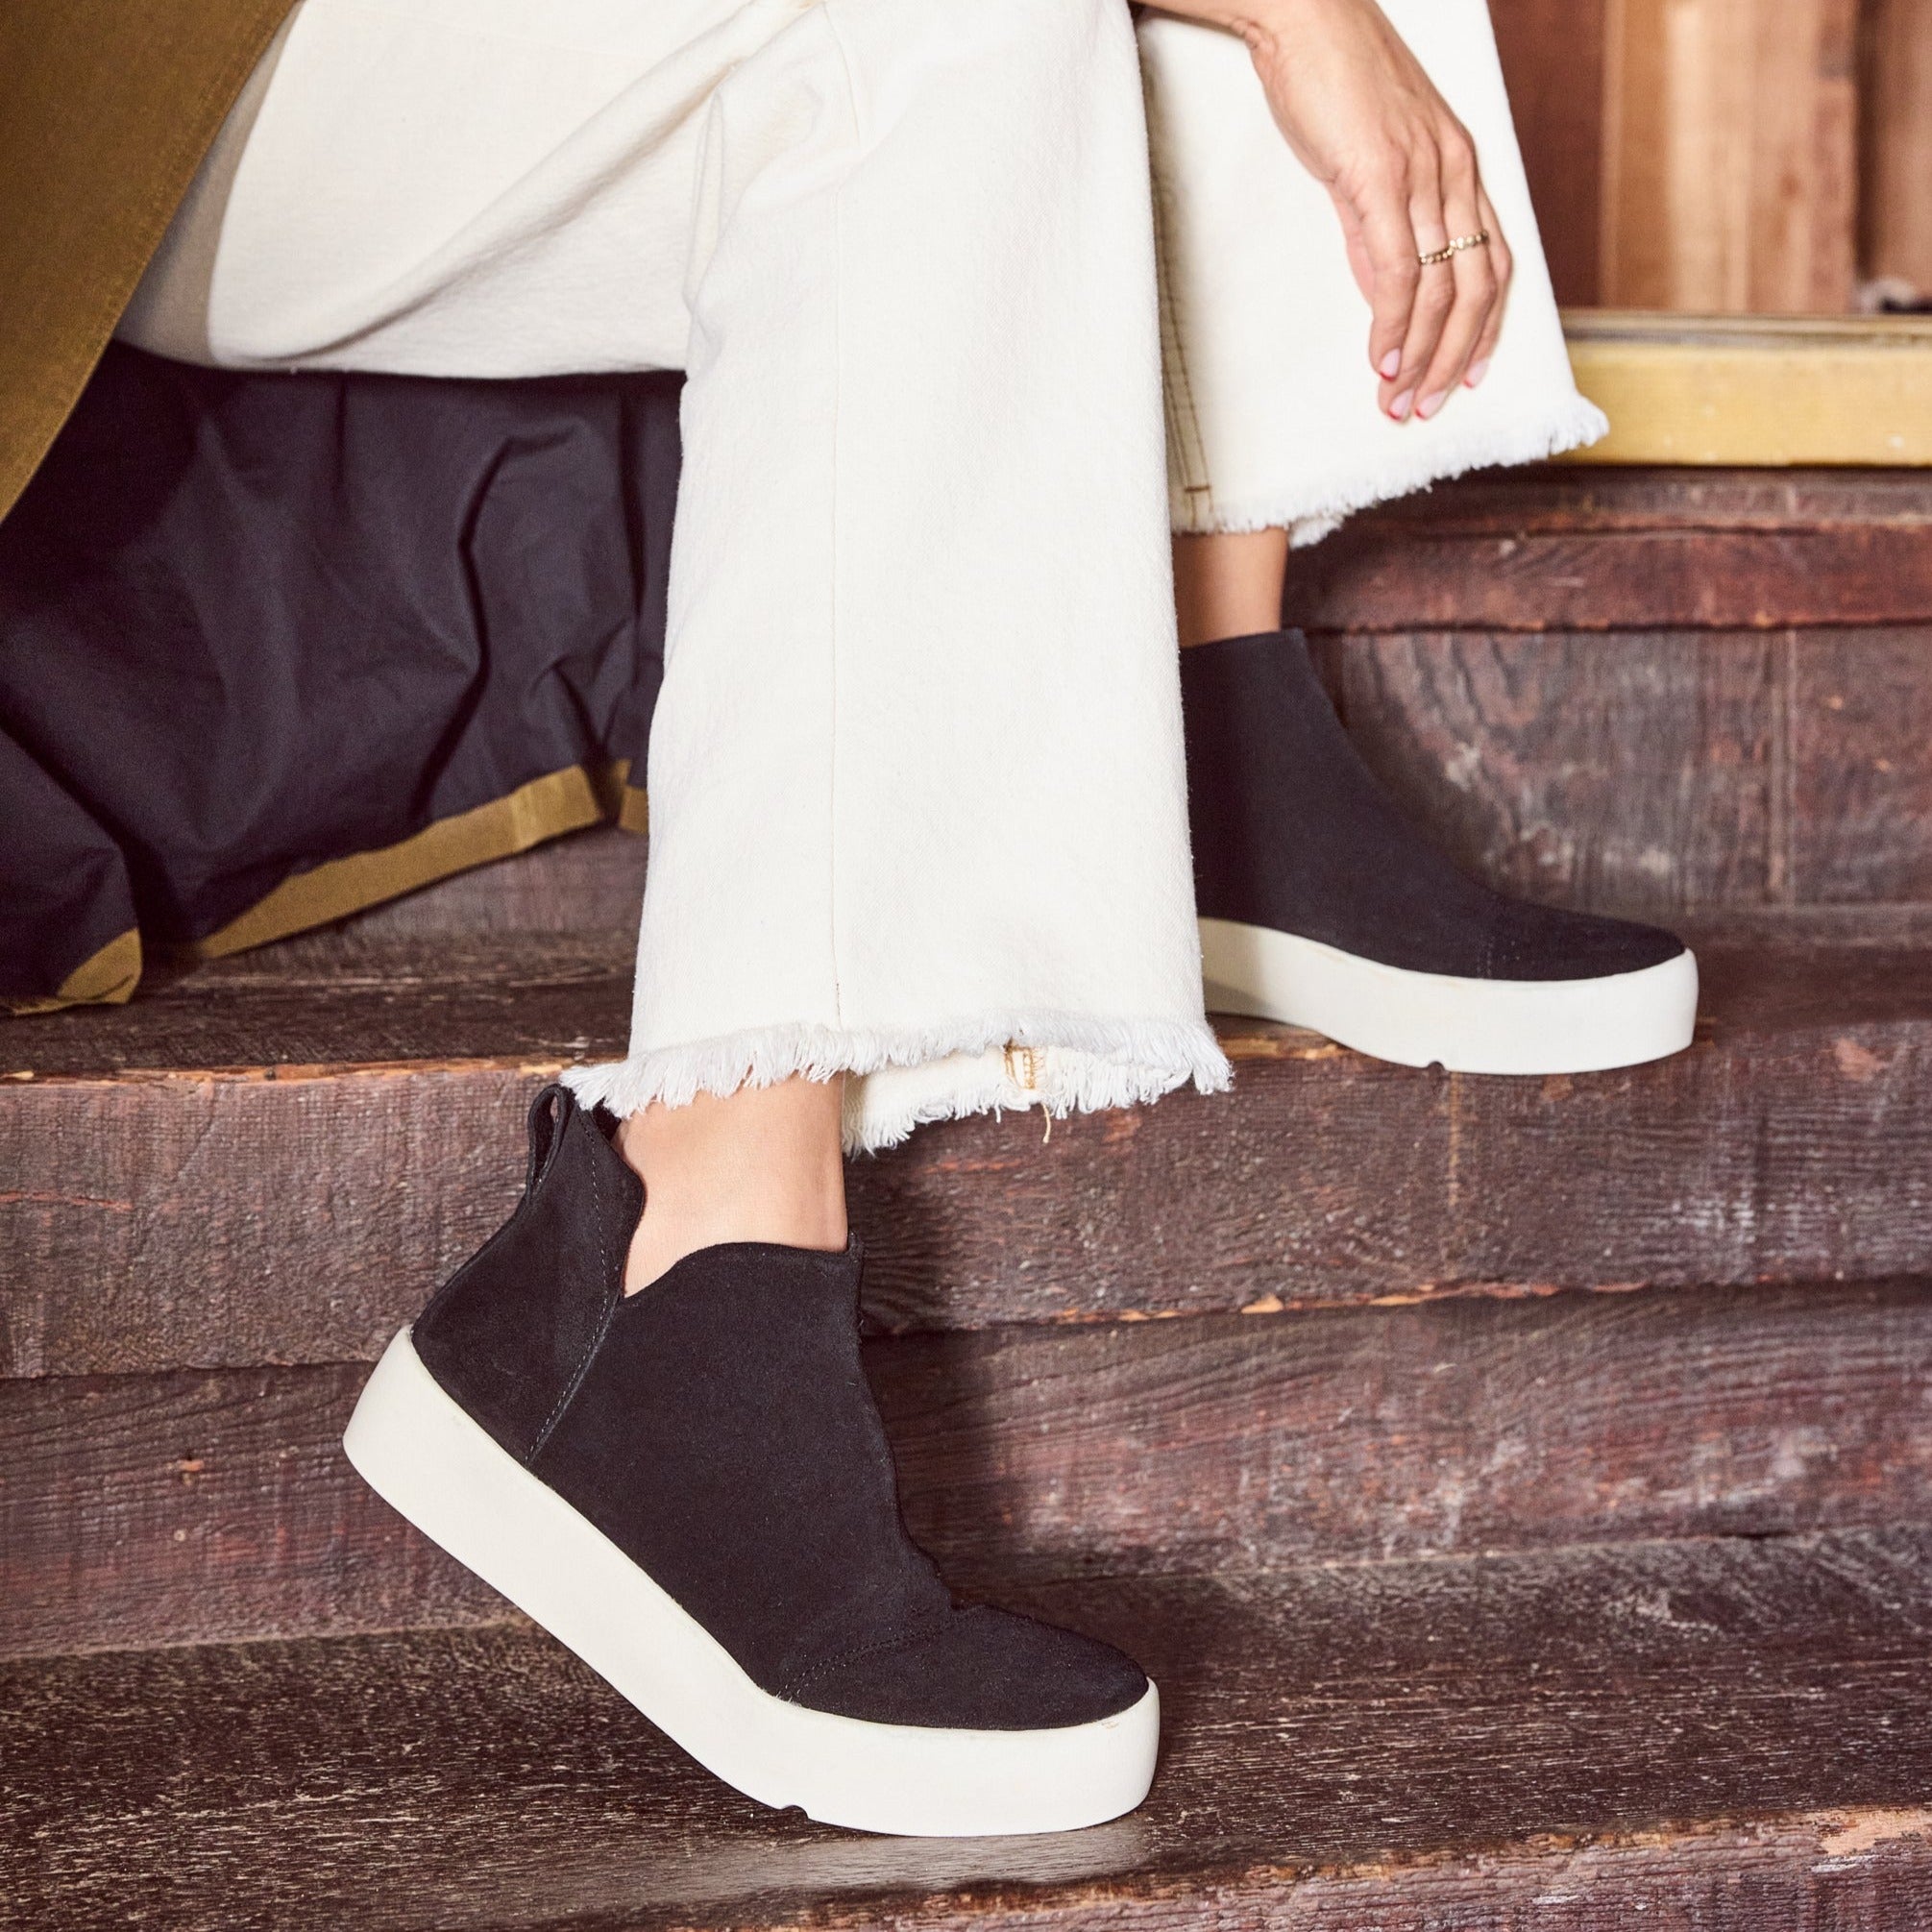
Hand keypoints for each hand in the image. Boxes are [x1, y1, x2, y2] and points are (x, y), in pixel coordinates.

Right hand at [1235, 0, 1513, 421]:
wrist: (1304, 14)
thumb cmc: (1330, 77)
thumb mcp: (1369, 157)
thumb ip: (1380, 224)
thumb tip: (1382, 287)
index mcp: (1460, 164)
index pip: (1493, 262)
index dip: (1486, 328)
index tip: (1470, 376)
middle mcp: (1454, 171)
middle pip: (1475, 289)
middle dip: (1454, 360)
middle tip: (1428, 408)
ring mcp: (1421, 174)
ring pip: (1439, 290)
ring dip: (1421, 357)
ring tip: (1398, 401)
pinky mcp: (1379, 176)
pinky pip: (1395, 269)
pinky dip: (1392, 324)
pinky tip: (1381, 359)